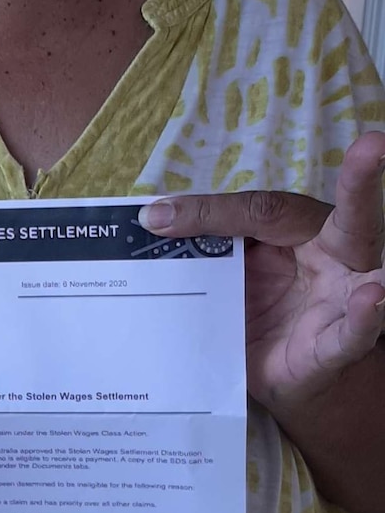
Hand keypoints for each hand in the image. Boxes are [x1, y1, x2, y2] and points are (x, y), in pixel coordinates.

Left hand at [138, 132, 384, 413]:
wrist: (270, 366)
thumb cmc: (258, 296)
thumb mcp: (228, 260)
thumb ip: (203, 233)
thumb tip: (150, 216)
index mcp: (297, 228)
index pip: (262, 209)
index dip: (214, 208)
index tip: (205, 196)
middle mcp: (330, 255)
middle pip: (349, 217)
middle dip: (363, 182)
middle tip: (374, 145)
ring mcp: (341, 298)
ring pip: (365, 278)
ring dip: (368, 273)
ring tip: (373, 277)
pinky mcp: (335, 343)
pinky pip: (351, 333)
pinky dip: (362, 320)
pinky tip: (371, 301)